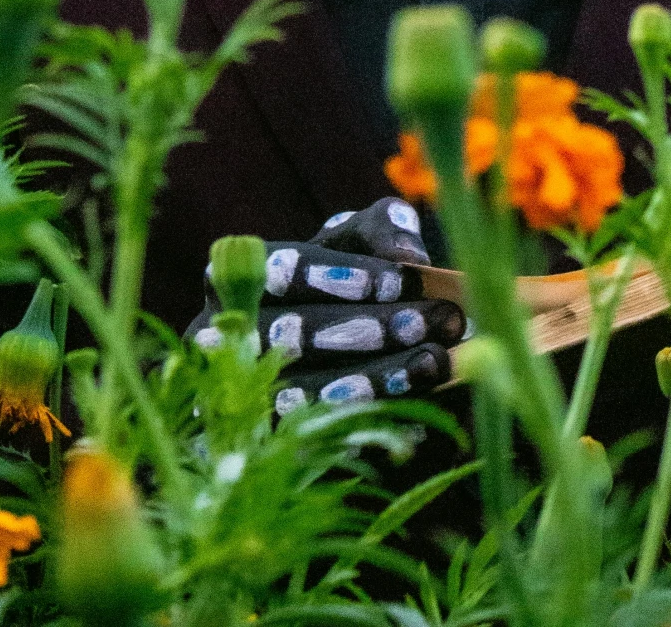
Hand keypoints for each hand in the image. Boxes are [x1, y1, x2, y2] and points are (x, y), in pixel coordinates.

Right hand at [188, 198, 465, 413]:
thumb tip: (408, 254)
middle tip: (439, 319)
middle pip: (295, 334)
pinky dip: (369, 417)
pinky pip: (318, 435)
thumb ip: (382, 228)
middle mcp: (231, 336)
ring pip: (307, 389)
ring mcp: (244, 395)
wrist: (331, 343)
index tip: (403, 280)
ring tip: (436, 360)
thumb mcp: (357, 240)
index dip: (343, 275)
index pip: (286, 270)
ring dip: (378, 376)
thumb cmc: (342, 276)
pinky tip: (416, 404)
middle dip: (373, 327)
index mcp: (244, 275)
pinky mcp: (269, 441)